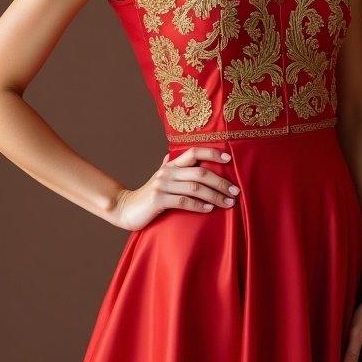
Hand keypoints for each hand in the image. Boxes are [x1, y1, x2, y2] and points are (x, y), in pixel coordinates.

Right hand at [109, 147, 240, 230]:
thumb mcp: (161, 177)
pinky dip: (199, 206)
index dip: (212, 153)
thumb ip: (171, 166)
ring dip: (215, 196)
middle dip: (221, 182)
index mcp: (171, 164)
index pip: (194, 152)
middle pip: (200, 172)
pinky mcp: (158, 200)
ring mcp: (162, 185)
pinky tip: (209, 209)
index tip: (229, 158)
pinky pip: (183, 201)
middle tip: (235, 191)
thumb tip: (174, 153)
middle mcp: (167, 172)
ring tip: (228, 203)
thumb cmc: (150, 194)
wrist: (126, 208)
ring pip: (195, 188)